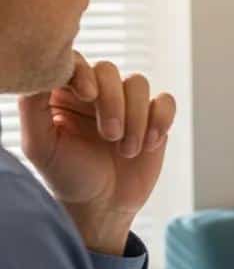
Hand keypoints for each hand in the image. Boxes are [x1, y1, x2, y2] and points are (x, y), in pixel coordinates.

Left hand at [18, 51, 175, 253]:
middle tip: (110, 136)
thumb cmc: (67, 176)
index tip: (87, 96)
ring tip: (128, 151)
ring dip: (136, 118)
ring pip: (139, 84)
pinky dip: (161, 120)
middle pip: (110, 71)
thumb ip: (32, 106)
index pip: (76, 62)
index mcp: (64, 93)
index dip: (85, 73)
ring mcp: (127, 104)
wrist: (103, 206)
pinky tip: (150, 143)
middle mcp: (96, 93)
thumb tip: (41, 75)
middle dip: (113, 102)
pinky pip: (165, 101)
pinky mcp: (153, 118)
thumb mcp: (39, 145)